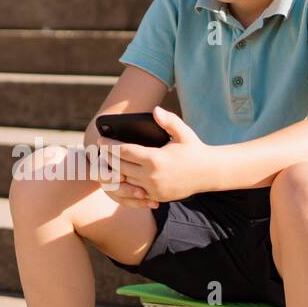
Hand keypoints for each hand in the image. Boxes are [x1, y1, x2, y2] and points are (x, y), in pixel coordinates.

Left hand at [95, 106, 214, 205]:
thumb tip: (155, 110)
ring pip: (124, 181)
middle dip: (107, 158)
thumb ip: (169, 121)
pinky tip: (117, 176)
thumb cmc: (195, 149)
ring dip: (112, 172)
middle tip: (98, 151)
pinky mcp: (156, 197)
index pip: (124, 152)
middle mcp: (152, 176)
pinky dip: (124, 184)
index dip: (109, 146)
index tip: (100, 140)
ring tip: (104, 163)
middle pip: (119, 167)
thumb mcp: (183, 132)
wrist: (209, 173)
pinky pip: (133, 192)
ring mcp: (153, 189)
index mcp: (156, 158)